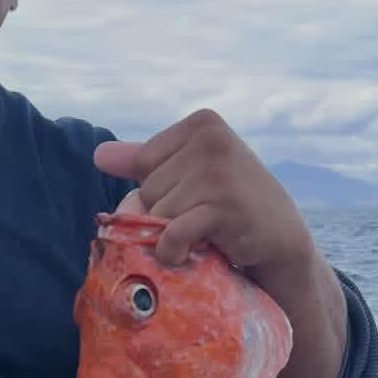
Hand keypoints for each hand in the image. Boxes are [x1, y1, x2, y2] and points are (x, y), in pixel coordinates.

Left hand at [93, 108, 312, 278]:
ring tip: (203, 233)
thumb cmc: (230, 202)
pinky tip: (189, 253)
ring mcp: (218, 173)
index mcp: (202, 124)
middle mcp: (212, 140)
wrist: (279, 236)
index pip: (144, 162)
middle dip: (167, 212)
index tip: (196, 194)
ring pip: (157, 213)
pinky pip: (172, 233)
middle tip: (203, 216)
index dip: (161, 188)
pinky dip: (172, 251)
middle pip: (149, 189)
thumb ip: (145, 161)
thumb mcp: (190, 173)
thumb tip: (98, 155)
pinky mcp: (223, 208)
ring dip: (172, 233)